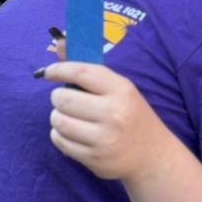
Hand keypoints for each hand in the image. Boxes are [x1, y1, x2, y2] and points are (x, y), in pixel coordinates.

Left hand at [41, 58, 171, 181]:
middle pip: (63, 98)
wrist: (153, 157)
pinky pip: (59, 140)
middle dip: (58, 97)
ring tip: (70, 118)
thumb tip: (58, 43)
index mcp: (121, 90)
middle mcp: (114, 114)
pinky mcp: (95, 159)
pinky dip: (59, 135)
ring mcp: (104, 139)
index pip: (80, 72)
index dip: (58, 70)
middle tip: (67, 101)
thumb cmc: (129, 115)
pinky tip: (74, 134)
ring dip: (58, 117)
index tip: (49, 72)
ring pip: (58, 120)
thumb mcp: (117, 88)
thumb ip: (86, 69)